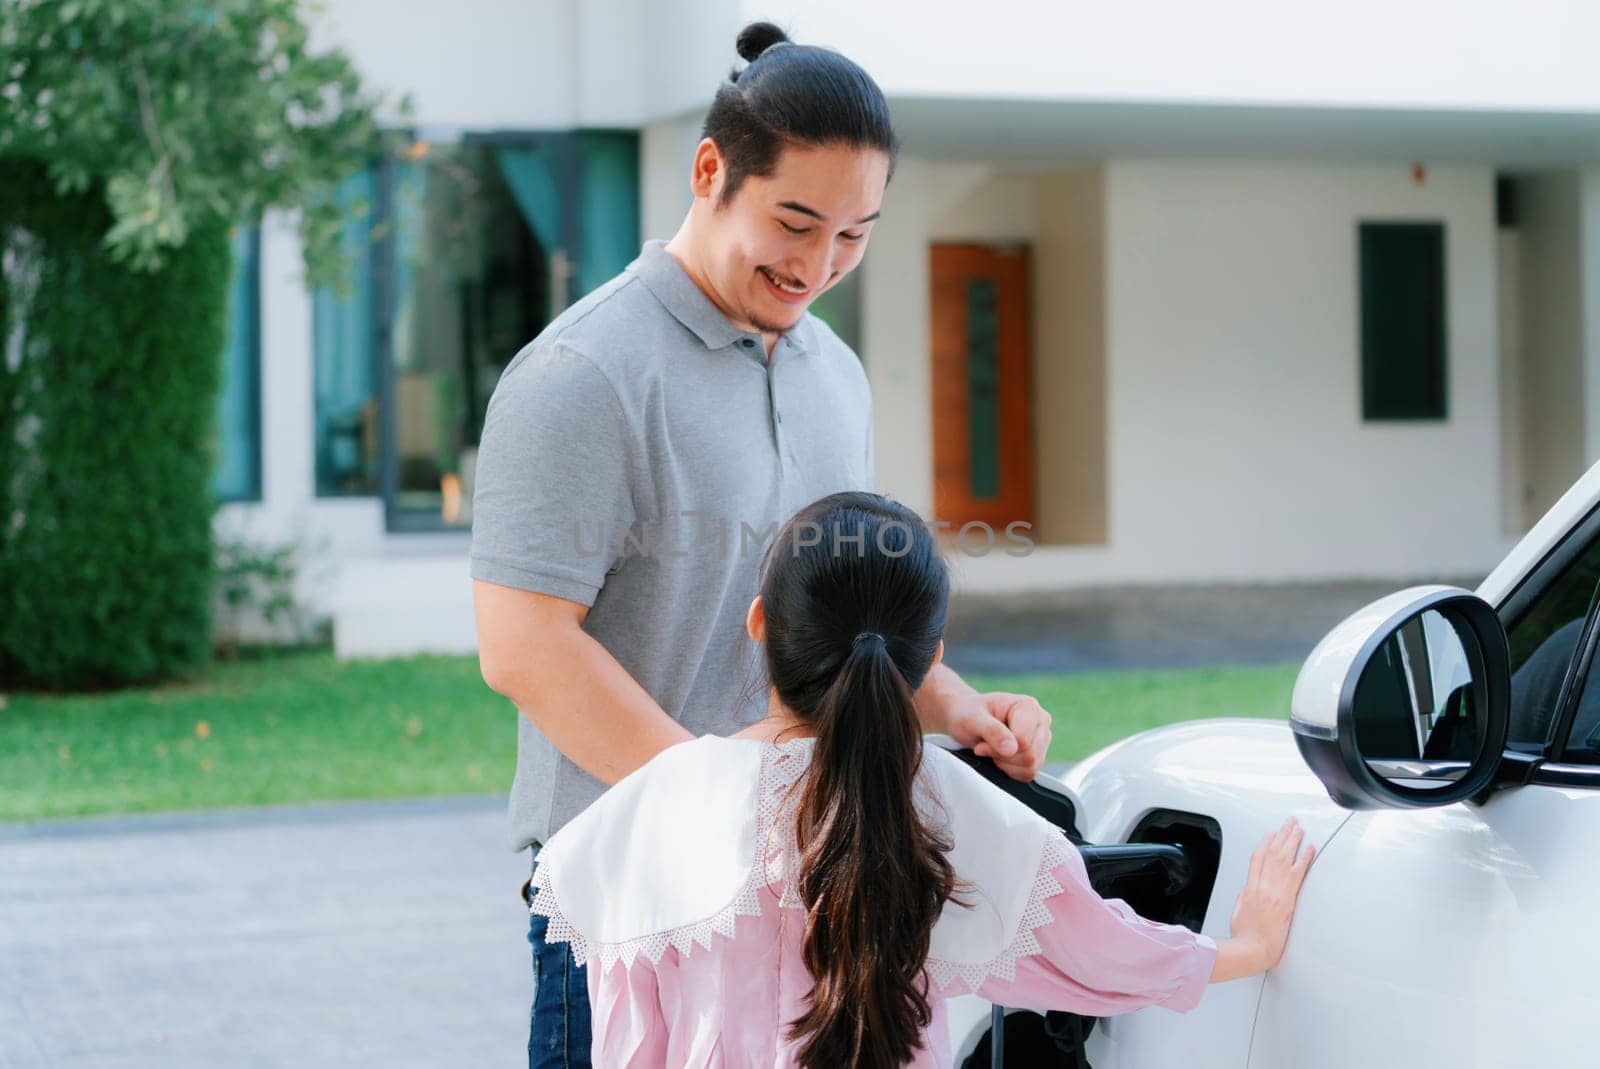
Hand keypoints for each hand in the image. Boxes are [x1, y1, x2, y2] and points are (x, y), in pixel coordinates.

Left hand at [946, 690, 1052, 781]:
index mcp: (1028, 706)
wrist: (965, 716)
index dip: (999, 748)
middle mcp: (1040, 720)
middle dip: (1002, 757)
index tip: (981, 742)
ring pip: (1031, 767)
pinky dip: (1011, 770)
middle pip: (1030, 756)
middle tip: (984, 747)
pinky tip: (999, 757)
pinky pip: (1029, 774)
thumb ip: (992, 731)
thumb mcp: (973, 719)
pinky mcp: (1038, 753)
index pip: (1023, 741)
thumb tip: (1011, 749)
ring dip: (1006, 764)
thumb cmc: (968, 713)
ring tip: (992, 750)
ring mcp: (1042, 738)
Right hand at [1228, 817, 1315, 972]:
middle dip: (1282, 835)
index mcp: (1250, 887)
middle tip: (1290, 822)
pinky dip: (1304, 858)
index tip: (1272, 833)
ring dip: (1293, 840)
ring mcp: (1275, 890)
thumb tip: (1248, 890)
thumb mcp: (1239, 912)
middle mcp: (1262, 884)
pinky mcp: (1287, 898)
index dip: (1266, 843)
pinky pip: (1298, 873)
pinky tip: (1310, 848)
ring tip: (1299, 828)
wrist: (1252, 948)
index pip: (1258, 857)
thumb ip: (1245, 897)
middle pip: (1273, 852)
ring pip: (1285, 857)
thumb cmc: (1245, 936)